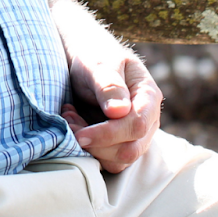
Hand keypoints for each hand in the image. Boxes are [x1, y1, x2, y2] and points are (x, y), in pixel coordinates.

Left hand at [62, 53, 161, 173]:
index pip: (137, 125)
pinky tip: (75, 126)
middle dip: (96, 144)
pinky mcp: (120, 143)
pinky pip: (108, 159)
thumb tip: (119, 112)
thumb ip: (109, 85)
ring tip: (70, 120)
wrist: (88, 60)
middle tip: (69, 121)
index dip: (108, 134)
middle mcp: (148, 119)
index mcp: (148, 96)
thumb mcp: (99, 64)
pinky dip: (88, 149)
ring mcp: (136, 134)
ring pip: (119, 160)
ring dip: (90, 148)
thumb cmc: (95, 57)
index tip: (80, 134)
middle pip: (130, 149)